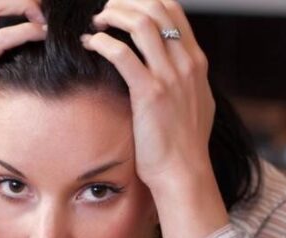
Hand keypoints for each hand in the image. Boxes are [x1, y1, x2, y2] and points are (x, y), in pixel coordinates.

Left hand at [82, 0, 212, 193]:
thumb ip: (185, 79)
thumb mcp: (196, 102)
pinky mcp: (150, 93)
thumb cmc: (183, 144)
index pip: (173, 10)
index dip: (145, 0)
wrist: (184, 172)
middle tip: (104, 10)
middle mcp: (186, 63)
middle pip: (156, 8)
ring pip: (140, 23)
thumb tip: (173, 66)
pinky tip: (89, 44)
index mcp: (196, 62)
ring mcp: (170, 77)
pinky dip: (101, 42)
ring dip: (113, 16)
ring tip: (95, 23)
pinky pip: (121, 54)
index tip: (123, 6)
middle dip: (125, 2)